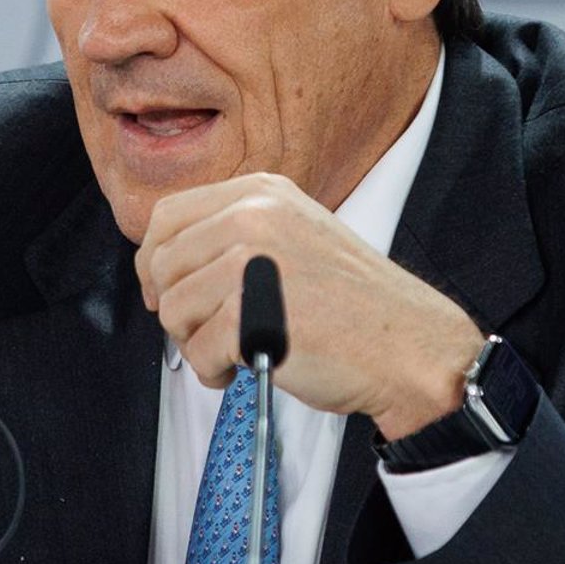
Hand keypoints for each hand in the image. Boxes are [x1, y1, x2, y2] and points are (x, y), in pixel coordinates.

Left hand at [135, 172, 483, 438]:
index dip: (155, 259)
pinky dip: (215, 370)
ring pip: (174, 308)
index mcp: (262, 193)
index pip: (168, 215)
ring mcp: (250, 262)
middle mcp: (254, 216)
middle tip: (208, 331)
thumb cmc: (357, 306)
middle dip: (177, 308)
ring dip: (196, 343)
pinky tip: (247, 367)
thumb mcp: (296, 237)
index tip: (165, 288)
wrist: (409, 346)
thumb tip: (168, 260)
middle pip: (162, 263)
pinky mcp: (249, 313)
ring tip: (237, 350)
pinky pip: (197, 349)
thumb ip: (238, 235)